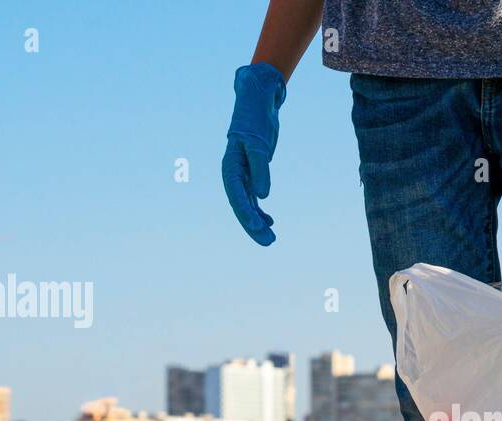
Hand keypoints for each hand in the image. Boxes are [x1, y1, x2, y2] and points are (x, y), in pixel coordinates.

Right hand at [221, 62, 286, 245]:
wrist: (258, 98)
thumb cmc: (255, 118)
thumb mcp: (259, 143)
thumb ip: (260, 169)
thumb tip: (262, 195)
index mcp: (230, 165)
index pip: (236, 195)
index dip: (246, 213)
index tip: (258, 227)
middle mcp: (234, 172)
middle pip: (241, 204)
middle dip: (253, 224)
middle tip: (269, 241)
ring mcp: (243, 172)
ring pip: (247, 203)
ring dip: (258, 220)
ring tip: (270, 238)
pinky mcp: (253, 170)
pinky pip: (253, 196)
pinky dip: (261, 209)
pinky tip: (269, 221)